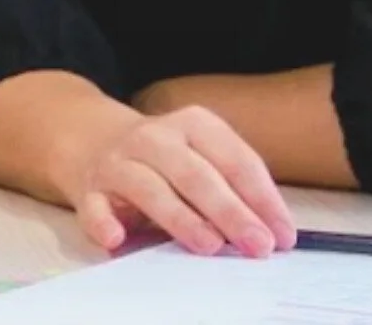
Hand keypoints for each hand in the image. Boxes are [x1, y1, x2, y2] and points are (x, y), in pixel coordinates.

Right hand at [52, 94, 296, 258]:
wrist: (92, 137)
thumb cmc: (163, 157)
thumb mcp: (199, 154)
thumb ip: (229, 183)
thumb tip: (273, 229)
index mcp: (195, 123)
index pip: (235, 159)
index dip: (262, 198)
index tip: (283, 234)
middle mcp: (157, 137)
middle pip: (198, 174)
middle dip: (231, 211)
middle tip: (258, 245)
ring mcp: (120, 161)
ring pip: (153, 189)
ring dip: (183, 219)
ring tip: (211, 247)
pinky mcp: (89, 188)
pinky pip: (96, 207)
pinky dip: (105, 223)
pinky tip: (118, 241)